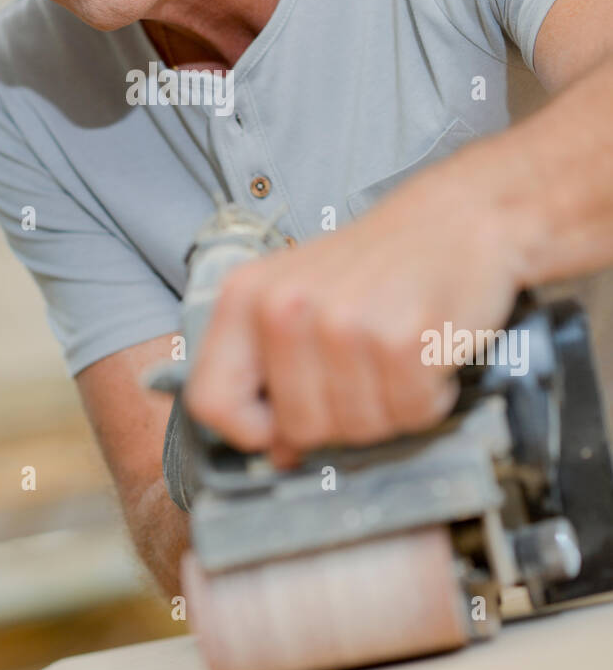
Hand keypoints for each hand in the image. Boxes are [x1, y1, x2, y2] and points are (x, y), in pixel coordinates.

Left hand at [183, 150, 526, 467]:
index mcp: (245, 297)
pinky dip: (430, 398)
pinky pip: (411, 414)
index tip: (286, 423)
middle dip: (342, 420)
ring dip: (392, 407)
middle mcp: (283, 308)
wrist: (461, 215)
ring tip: (400, 355)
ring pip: (357, 429)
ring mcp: (341, 324)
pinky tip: (430, 352)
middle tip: (369, 373)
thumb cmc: (381, 264)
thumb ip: (276, 373)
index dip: (251, 431)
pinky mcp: (401, 339)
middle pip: (297, 428)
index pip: (210, 401)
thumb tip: (277, 454)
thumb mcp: (304, 302)